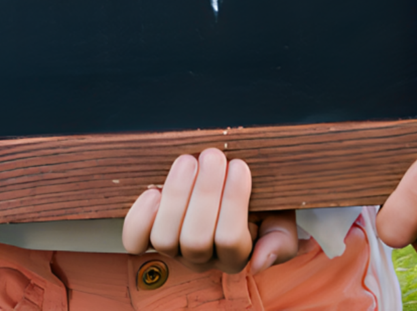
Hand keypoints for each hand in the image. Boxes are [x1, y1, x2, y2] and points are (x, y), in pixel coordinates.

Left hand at [122, 148, 300, 274]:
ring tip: (188, 162)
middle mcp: (202, 258)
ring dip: (176, 196)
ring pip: (165, 238)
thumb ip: (280, 239)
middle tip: (214, 155)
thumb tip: (260, 261)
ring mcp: (173, 248)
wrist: (227, 183)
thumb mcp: (279, 215)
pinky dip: (140, 217)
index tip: (240, 165)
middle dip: (205, 192)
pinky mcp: (148, 235)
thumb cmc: (256, 199)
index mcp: (235, 255)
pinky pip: (135, 240)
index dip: (233, 200)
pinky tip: (154, 191)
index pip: (231, 239)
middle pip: (196, 240)